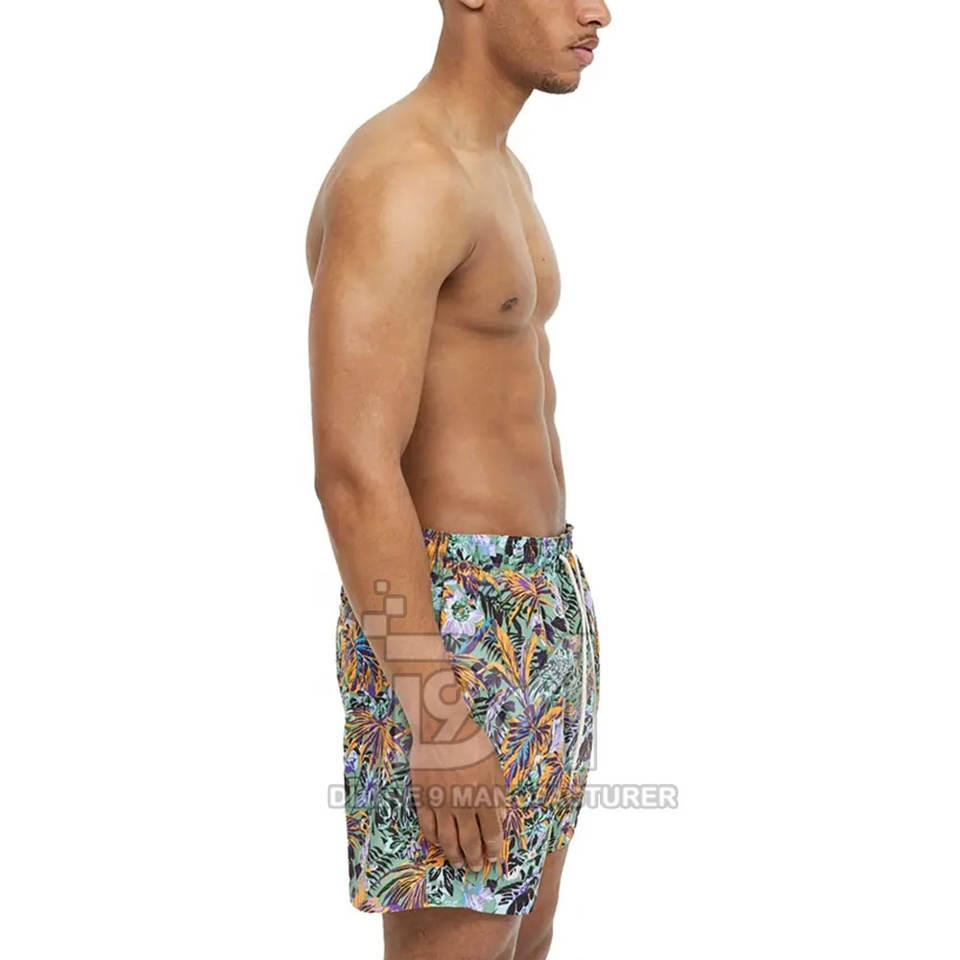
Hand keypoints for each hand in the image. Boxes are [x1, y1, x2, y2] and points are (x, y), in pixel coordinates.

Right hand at [410, 718, 507, 872]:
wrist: (441, 728)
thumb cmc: (472, 743)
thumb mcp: (494, 767)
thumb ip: (498, 795)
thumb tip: (499, 820)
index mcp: (485, 796)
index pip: (492, 833)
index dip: (494, 849)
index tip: (493, 858)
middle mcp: (464, 805)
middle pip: (470, 842)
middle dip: (474, 858)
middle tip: (475, 867)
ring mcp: (442, 803)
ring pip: (448, 840)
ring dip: (454, 855)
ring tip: (457, 862)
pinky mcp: (423, 799)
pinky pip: (428, 827)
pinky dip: (433, 839)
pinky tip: (438, 843)